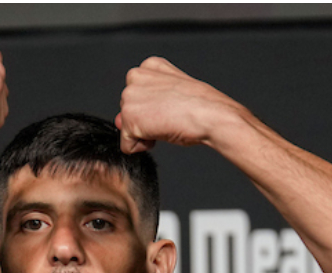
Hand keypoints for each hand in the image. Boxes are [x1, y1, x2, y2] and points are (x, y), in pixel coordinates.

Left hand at [116, 57, 246, 152]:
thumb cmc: (201, 105)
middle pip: (128, 111)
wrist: (212, 115)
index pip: (136, 95)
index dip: (152, 107)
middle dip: (144, 120)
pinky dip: (142, 147)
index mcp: (150, 66)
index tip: (170, 105)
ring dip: (145, 133)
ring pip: (127, 128)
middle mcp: (136, 77)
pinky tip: (160, 133)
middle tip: (169, 115)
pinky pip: (127, 145)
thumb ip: (143, 102)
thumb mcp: (171, 95)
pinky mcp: (129, 118)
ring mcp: (131, 97)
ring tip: (166, 123)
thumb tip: (119, 119)